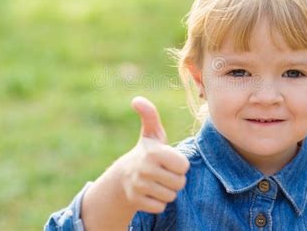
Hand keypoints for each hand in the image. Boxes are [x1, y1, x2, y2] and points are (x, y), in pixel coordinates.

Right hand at [120, 96, 189, 212]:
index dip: (179, 164)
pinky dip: (158, 203)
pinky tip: (150, 193)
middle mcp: (145, 169)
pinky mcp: (136, 201)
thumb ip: (150, 115)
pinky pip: (160, 207)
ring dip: (167, 191)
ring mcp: (139, 186)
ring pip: (170, 196)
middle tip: (164, 173)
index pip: (184, 166)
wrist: (123, 177)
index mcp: (153, 152)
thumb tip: (136, 100)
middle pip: (179, 183)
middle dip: (175, 180)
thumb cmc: (146, 153)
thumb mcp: (151, 134)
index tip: (169, 161)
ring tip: (158, 182)